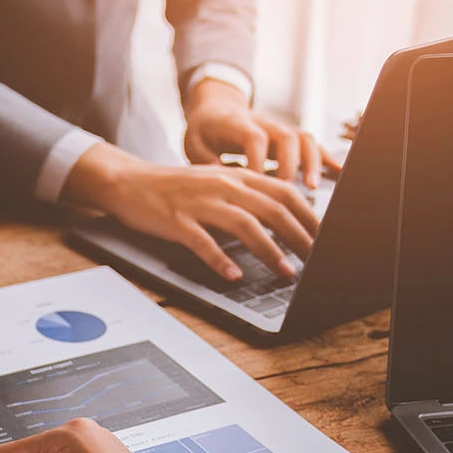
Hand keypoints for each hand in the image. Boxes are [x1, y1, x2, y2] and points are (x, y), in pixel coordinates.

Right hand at [63, 142, 318, 280]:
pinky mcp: (177, 221)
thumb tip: (280, 217)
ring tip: (286, 272)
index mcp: (236, 176)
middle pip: (272, 209)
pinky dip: (221, 261)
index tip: (324, 237)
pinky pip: (203, 243)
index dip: (309, 216)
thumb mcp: (215, 183)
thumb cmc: (174, 189)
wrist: (129, 182)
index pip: (284, 193)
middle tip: (315, 259)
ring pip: (245, 226)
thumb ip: (246, 195)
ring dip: (270, 251)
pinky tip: (234, 276)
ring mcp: (199, 203)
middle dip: (299, 236)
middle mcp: (222, 185)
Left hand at [183, 79, 340, 188]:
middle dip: (290, 163)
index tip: (256, 184)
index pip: (254, 137)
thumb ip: (204, 162)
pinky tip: (338, 172)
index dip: (258, 160)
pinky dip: (326, 157)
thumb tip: (219, 184)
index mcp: (237, 123)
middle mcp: (264, 123)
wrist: (216, 110)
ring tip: (311, 186)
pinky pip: (311, 144)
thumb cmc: (204, 132)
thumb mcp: (193, 144)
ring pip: (303, 139)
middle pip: (286, 136)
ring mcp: (279, 129)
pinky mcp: (288, 138)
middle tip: (287, 190)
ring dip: (311, 161)